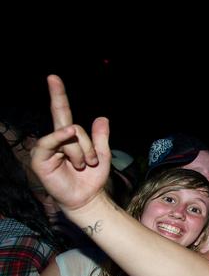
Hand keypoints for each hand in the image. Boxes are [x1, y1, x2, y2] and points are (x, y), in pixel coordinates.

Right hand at [30, 75, 111, 211]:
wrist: (87, 198)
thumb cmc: (92, 178)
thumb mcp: (103, 154)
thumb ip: (101, 137)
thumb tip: (101, 117)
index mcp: (69, 136)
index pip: (62, 112)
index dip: (58, 95)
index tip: (53, 77)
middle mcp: (56, 139)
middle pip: (73, 127)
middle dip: (87, 145)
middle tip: (90, 163)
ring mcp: (46, 148)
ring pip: (69, 135)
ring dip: (81, 153)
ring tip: (82, 167)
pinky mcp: (39, 158)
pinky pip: (50, 141)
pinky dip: (61, 140)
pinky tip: (69, 147)